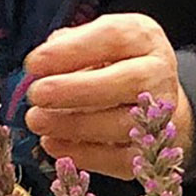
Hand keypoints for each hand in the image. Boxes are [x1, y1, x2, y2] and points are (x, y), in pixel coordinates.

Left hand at [21, 12, 189, 177]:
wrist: (154, 101)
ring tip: (37, 120)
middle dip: (76, 90)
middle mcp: (158, 74)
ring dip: (73, 124)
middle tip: (37, 94)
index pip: (114, 37)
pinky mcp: (152, 153)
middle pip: (127, 82)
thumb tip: (40, 65)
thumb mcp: (94, 43)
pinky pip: (119, 158)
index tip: (33, 63)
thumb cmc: (113, 65)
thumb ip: (69, 47)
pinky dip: (83, 154)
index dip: (72, 51)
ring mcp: (161, 116)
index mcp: (143, 38)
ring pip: (122, 124)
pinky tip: (53, 143)